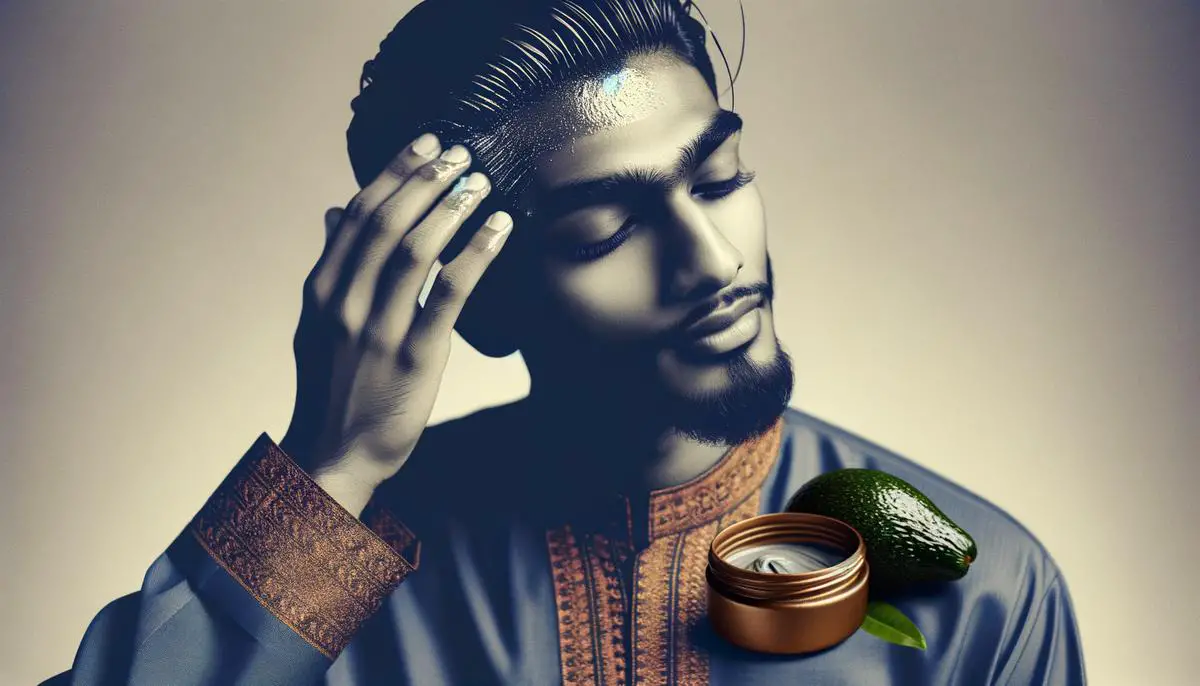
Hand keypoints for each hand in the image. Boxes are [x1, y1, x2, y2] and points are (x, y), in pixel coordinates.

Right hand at [280, 133, 512, 515]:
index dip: (395, 172)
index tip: (426, 143)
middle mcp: (345, 303)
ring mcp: (377, 330)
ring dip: (451, 208)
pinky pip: (448, 294)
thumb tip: (337, 211)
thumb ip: (333, 266)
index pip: (360, 214)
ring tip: (480, 182)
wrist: (334, 454)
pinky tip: (499, 229)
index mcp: (322, 289)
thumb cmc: (334, 386)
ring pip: (415, 251)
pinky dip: (476, 254)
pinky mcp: (413, 358)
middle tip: (461, 153)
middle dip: (426, 180)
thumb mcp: (320, 322)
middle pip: (388, 224)